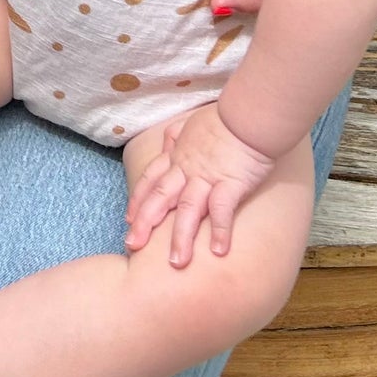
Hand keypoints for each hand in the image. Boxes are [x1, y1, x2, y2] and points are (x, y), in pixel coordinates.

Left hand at [125, 104, 279, 265]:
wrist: (247, 114)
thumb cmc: (223, 118)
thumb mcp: (190, 123)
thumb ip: (176, 135)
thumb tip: (167, 142)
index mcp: (177, 156)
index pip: (151, 180)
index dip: (138, 199)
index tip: (128, 219)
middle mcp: (187, 169)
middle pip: (160, 198)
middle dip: (145, 223)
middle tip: (133, 245)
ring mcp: (207, 177)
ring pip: (187, 209)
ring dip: (180, 237)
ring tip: (176, 263)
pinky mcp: (231, 183)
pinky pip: (222, 210)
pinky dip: (219, 230)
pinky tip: (217, 251)